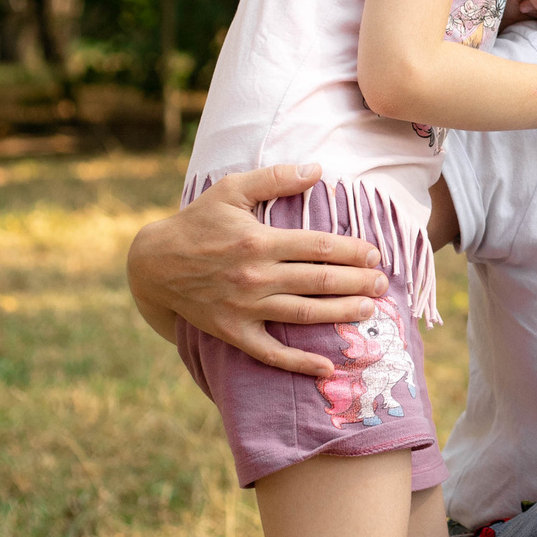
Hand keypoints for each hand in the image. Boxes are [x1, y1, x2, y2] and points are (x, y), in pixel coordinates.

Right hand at [125, 164, 391, 376]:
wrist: (154, 264)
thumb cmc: (197, 222)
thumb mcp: (231, 189)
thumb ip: (275, 179)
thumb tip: (318, 168)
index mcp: (259, 239)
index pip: (320, 246)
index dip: (353, 251)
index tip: (374, 255)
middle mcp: (256, 275)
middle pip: (320, 281)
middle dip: (358, 283)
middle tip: (382, 284)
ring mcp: (245, 307)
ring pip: (305, 313)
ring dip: (342, 314)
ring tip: (370, 312)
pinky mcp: (234, 332)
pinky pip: (271, 353)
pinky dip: (300, 363)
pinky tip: (328, 368)